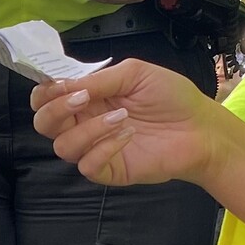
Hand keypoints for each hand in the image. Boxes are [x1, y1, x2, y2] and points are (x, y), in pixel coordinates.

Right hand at [29, 59, 227, 187]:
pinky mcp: (109, 170)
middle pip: (44, 124)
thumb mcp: (134, 73)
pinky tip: (128, 135)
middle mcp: (85, 123)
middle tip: (83, 100)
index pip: (46, 98)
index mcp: (87, 98)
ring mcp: (95, 148)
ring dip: (88, 129)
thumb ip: (98, 79)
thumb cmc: (171, 98)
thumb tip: (67, 87)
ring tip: (121, 117)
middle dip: (56, 110)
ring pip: (63, 146)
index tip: (60, 86)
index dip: (45, 92)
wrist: (200, 128)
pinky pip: (87, 165)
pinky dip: (104, 148)